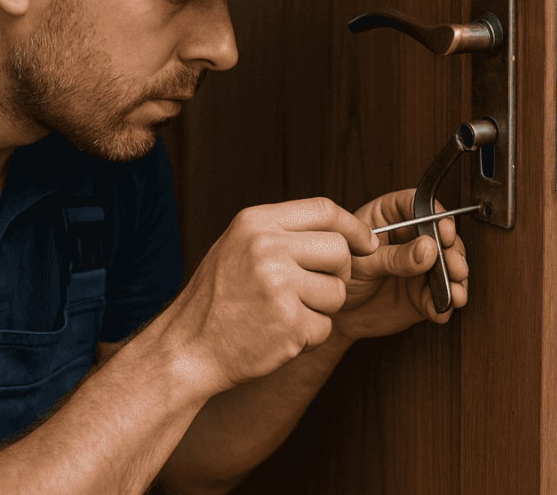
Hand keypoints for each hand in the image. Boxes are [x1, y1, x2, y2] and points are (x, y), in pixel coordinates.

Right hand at [166, 197, 378, 393]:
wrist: (188, 347)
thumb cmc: (217, 298)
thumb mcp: (238, 246)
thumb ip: (282, 234)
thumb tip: (342, 233)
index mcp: (256, 223)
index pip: (324, 209)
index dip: (354, 227)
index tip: (367, 243)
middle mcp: (267, 248)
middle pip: (340, 251)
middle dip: (338, 273)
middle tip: (316, 288)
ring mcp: (279, 286)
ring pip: (337, 292)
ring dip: (321, 309)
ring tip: (285, 313)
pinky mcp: (289, 324)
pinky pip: (325, 327)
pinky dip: (309, 336)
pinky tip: (278, 334)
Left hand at [330, 188, 468, 342]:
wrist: (335, 314)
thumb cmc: (338, 276)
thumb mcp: (362, 262)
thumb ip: (395, 256)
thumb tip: (427, 248)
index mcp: (389, 217)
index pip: (418, 204)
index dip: (436, 214)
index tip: (443, 230)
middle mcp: (409, 238)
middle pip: (441, 234)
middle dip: (452, 250)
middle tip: (453, 264)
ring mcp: (420, 265)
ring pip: (449, 263)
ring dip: (456, 277)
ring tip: (454, 289)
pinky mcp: (424, 292)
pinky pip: (442, 294)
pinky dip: (446, 302)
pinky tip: (442, 306)